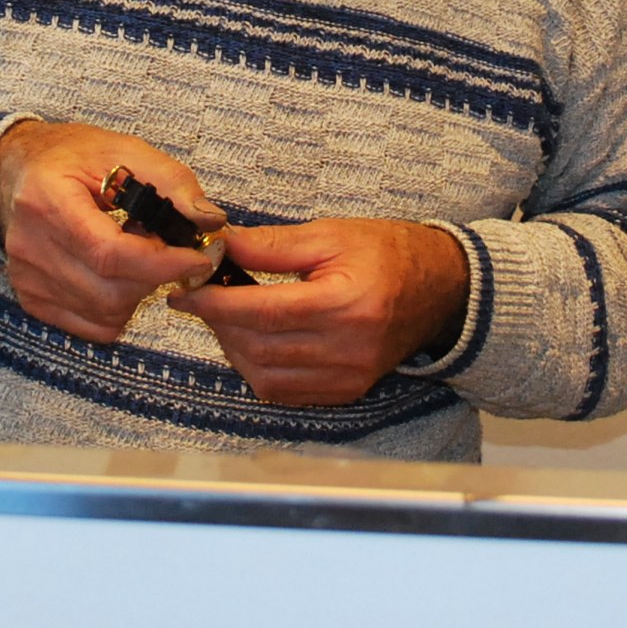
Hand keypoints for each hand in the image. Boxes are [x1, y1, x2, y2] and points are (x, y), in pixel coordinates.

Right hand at [0, 119, 221, 342]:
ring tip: (139, 254)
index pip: (108, 252)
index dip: (161, 262)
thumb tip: (210, 221)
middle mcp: (30, 246)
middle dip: (155, 275)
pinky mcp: (32, 299)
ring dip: (139, 291)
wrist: (19, 171)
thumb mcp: (124, 149)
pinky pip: (91, 326)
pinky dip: (119, 308)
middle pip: (110, 290)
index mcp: (48, 200)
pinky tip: (119, 276)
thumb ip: (171, 181)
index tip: (198, 258)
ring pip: (105, 312)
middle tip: (169, 248)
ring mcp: (27, 278)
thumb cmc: (73, 157)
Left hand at [174, 218, 467, 406]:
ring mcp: (348, 376)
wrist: (441, 288)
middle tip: (202, 297)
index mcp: (345, 303)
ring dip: (235, 348)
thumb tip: (220, 245)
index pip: (262, 311)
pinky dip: (260, 370)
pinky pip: (286, 393)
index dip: (215, 303)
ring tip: (227, 317)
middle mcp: (347, 349)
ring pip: (266, 376)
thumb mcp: (331, 234)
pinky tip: (254, 341)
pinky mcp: (348, 390)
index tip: (185, 291)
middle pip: (259, 346)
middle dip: (219, 322)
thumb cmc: (389, 253)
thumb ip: (273, 245)